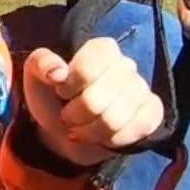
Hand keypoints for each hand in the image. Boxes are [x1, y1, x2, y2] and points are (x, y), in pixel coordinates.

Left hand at [22, 37, 163, 166]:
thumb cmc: (52, 96)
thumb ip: (41, 64)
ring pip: (114, 120)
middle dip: (75, 114)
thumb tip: (58, 72)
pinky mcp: (153, 114)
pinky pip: (135, 131)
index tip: (61, 91)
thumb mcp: (36, 76)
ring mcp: (142, 90)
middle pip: (98, 99)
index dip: (70, 85)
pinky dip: (110, 139)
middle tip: (67, 115)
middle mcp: (126, 65)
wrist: (65, 129)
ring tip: (80, 127)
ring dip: (89, 131)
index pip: (89, 68)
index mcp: (101, 49)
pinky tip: (101, 135)